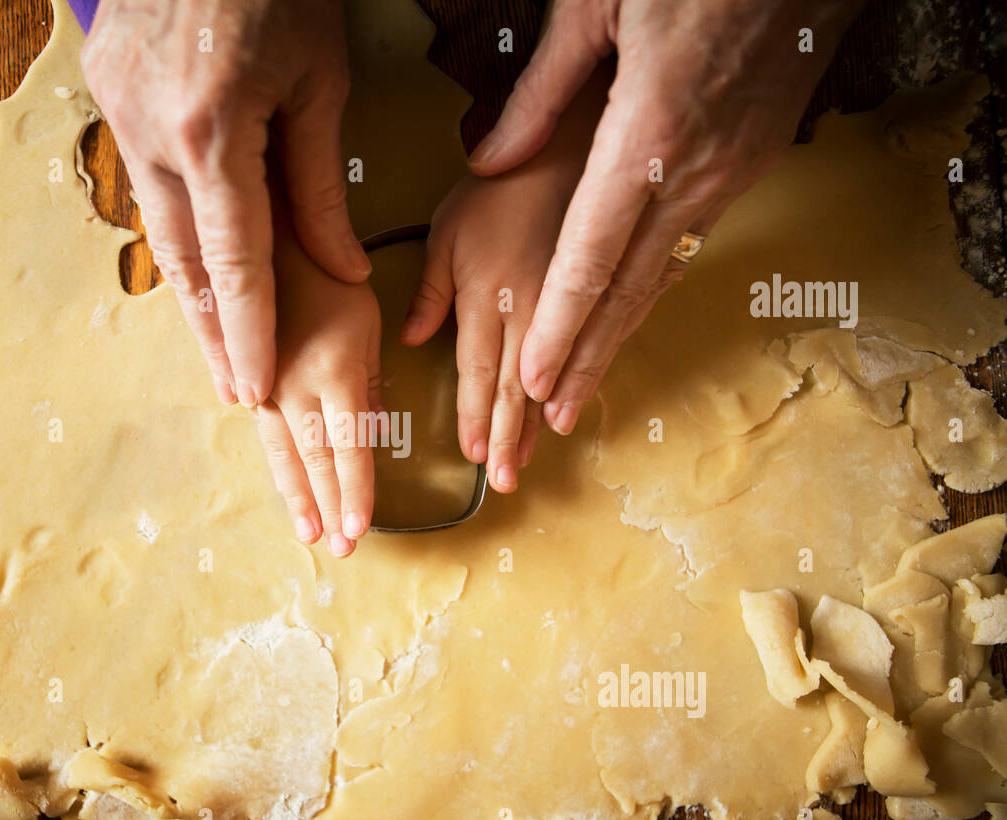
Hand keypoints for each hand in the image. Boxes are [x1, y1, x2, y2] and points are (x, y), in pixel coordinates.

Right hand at [80, 0, 369, 407]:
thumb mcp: (319, 84)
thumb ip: (322, 187)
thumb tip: (342, 270)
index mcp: (211, 131)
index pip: (235, 262)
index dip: (249, 333)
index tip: (256, 390)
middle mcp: (150, 130)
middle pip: (181, 262)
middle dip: (210, 333)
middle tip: (231, 391)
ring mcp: (118, 107)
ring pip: (154, 224)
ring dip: (187, 288)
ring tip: (214, 343)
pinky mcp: (105, 88)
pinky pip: (140, 178)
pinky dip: (170, 225)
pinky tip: (191, 262)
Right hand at [253, 181, 381, 557]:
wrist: (261, 238)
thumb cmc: (327, 274)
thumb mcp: (365, 320)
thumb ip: (369, 379)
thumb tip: (372, 433)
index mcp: (334, 369)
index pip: (350, 446)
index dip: (355, 491)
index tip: (361, 528)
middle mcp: (294, 386)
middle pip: (315, 461)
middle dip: (330, 508)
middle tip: (341, 550)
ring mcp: (264, 387)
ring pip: (283, 455)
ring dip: (299, 498)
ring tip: (310, 536)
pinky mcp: (246, 381)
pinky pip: (263, 434)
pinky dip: (277, 467)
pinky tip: (282, 492)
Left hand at [403, 72, 607, 491]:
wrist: (575, 145)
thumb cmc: (502, 184)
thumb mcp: (447, 229)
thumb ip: (432, 291)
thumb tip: (411, 339)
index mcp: (489, 297)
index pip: (476, 373)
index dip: (472, 418)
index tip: (471, 456)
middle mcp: (531, 311)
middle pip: (515, 389)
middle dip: (507, 439)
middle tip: (504, 481)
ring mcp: (570, 307)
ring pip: (554, 377)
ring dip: (540, 423)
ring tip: (533, 460)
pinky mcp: (600, 297)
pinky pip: (591, 352)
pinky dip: (580, 386)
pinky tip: (573, 409)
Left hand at [468, 0, 864, 434]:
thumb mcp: (598, 5)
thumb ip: (540, 90)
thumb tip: (490, 156)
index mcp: (650, 134)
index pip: (592, 256)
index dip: (560, 325)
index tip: (531, 380)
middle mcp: (696, 169)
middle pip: (628, 289)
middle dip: (586, 360)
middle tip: (551, 419)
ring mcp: (731, 171)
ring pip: (663, 274)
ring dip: (619, 335)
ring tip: (583, 389)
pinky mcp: (750, 162)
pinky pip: (690, 243)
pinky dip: (653, 289)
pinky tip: (629, 316)